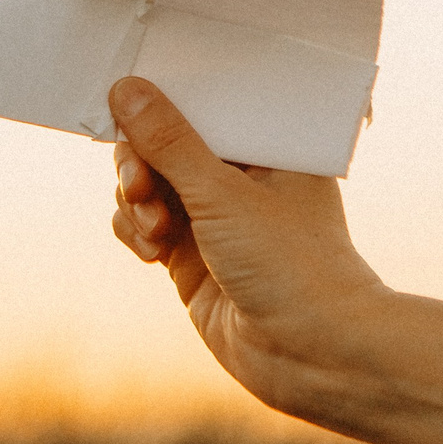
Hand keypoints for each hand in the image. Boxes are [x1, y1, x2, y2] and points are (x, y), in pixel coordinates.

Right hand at [108, 75, 442, 443]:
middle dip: (141, 164)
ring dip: (136, 203)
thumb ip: (169, 142)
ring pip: (148, 187)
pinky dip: (137, 232)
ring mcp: (216, 219)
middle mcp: (242, 178)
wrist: (316, 356)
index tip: (128, 111)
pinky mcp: (193, 258)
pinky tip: (151, 251)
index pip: (202, 105)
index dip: (162, 106)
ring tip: (155, 232)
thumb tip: (126, 88)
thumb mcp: (222, 193)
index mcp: (268, 147)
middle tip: (139, 186)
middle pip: (165, 146)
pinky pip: (144, 227)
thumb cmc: (290, 265)